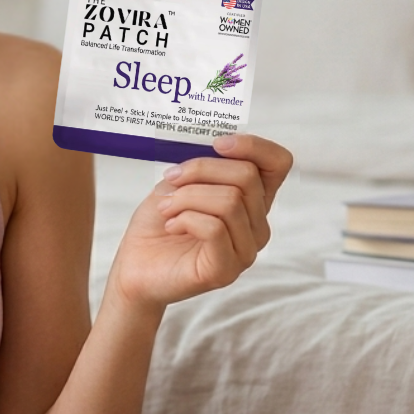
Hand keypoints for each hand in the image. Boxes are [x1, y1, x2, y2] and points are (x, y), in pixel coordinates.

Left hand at [106, 134, 291, 312]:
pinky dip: (185, 219)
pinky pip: (214, 228)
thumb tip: (215, 144)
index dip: (253, 146)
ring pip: (230, 201)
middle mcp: (257, 226)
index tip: (217, 143)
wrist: (135, 264)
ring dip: (187, 197)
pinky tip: (171, 226)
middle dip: (201, 169)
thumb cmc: (160, 220)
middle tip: (171, 179)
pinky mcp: (225, 270)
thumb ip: (203, 165)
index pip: (278, 164)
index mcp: (252, 199)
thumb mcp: (180, 181)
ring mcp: (245, 250)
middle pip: (247, 176)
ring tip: (166, 208)